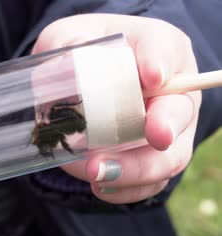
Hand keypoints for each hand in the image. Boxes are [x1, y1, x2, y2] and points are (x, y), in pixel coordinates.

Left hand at [32, 14, 200, 203]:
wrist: (84, 80)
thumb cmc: (80, 54)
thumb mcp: (67, 38)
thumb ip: (64, 44)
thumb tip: (67, 60)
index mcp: (153, 48)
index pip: (165, 48)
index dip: (160, 63)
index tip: (151, 77)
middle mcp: (169, 91)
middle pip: (179, 111)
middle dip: (165, 128)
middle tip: (153, 136)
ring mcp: (166, 129)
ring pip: (168, 157)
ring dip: (135, 169)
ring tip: (97, 173)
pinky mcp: (150, 159)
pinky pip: (147, 183)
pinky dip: (124, 189)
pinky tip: (99, 187)